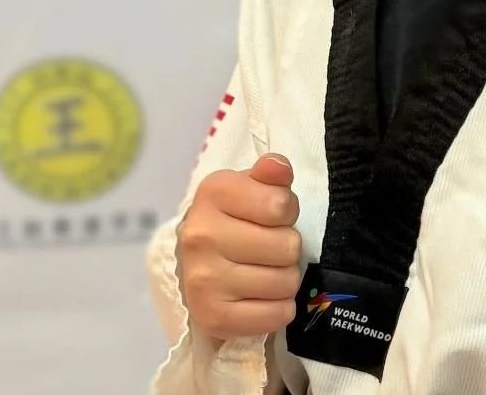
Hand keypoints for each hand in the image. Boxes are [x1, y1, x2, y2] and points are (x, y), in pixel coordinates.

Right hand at [176, 153, 302, 342]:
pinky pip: (276, 316)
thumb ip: (270, 173)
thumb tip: (280, 167)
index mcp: (213, 193)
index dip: (287, 210)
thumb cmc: (234, 216)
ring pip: (286, 281)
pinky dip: (280, 309)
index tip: (273, 215)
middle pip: (288, 246)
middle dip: (288, 246)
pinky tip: (265, 297)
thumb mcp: (250, 185)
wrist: (197, 261)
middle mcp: (201, 236)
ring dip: (286, 277)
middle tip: (271, 246)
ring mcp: (204, 280)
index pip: (281, 205)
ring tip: (267, 269)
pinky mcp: (212, 317)